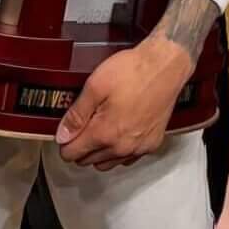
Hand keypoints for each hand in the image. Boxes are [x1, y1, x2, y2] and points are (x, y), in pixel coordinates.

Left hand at [57, 36, 191, 167]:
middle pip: (88, 160)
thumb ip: (76, 114)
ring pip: (108, 163)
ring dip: (99, 151)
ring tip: (100, 127)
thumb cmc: (133, 71)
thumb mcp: (95, 86)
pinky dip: (119, 151)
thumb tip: (63, 135)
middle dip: (80, 146)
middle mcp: (122, 147)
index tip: (66, 130)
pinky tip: (119, 131)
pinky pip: (128, 158)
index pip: (72, 154)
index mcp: (105, 133)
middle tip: (83, 123)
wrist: (165, 66)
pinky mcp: (152, 144)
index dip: (65, 142)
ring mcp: (139, 148)